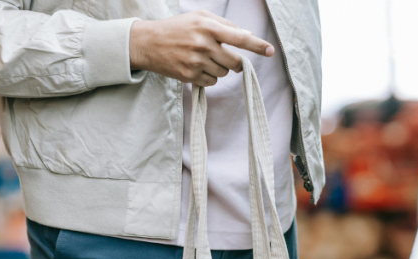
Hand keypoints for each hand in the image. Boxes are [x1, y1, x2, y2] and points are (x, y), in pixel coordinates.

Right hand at [129, 10, 274, 86]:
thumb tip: (248, 35)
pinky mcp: (189, 76)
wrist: (148, 43)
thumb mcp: (199, 17)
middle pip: (235, 62)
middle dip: (236, 62)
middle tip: (228, 58)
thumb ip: (224, 24)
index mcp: (208, 26)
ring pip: (224, 73)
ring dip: (220, 68)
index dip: (257, 45)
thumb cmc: (177, 28)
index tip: (270, 51)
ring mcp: (196, 62)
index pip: (239, 38)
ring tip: (204, 59)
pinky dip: (209, 77)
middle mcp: (203, 44)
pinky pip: (212, 82)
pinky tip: (197, 68)